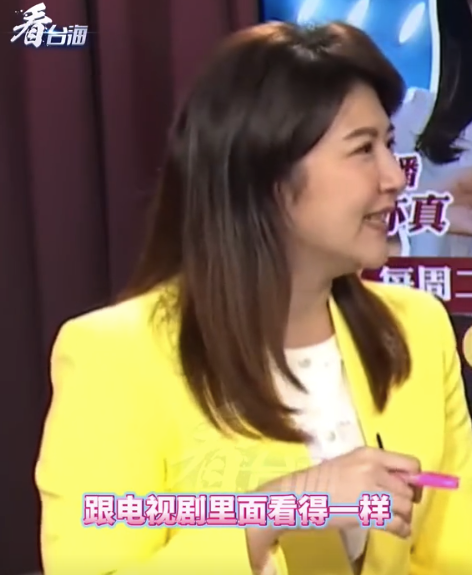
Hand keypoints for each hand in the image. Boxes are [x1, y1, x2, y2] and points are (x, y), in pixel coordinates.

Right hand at [268, 446, 420, 538]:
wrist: (299, 496)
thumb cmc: (321, 481)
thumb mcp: (350, 464)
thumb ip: (375, 469)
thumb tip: (402, 482)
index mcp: (369, 454)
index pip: (411, 464)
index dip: (414, 479)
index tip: (407, 488)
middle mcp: (374, 469)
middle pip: (410, 490)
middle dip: (407, 501)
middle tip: (396, 508)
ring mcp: (370, 491)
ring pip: (406, 507)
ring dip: (404, 517)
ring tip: (394, 520)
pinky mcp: (367, 514)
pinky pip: (398, 524)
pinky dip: (402, 530)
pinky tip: (397, 531)